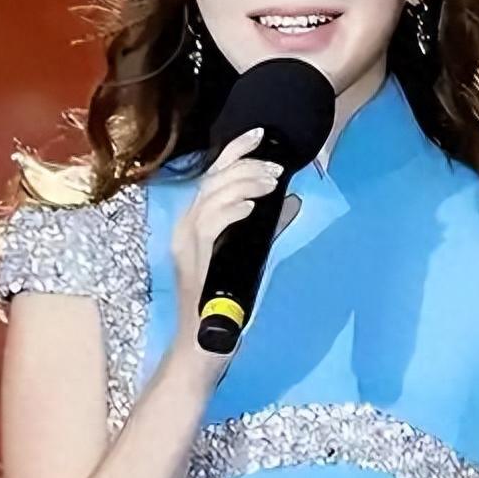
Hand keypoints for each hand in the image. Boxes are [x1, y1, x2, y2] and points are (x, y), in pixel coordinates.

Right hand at [168, 125, 281, 382]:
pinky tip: (252, 207)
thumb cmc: (227, 302)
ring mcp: (186, 243)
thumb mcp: (253, 254)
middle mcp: (185, 226)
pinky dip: (231, 211)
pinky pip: (208, 224)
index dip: (235, 150)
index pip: (213, 175)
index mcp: (196, 221)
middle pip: (212, 179)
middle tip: (277, 168)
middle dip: (247, 165)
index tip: (260, 135)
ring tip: (271, 182)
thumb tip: (293, 200)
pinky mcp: (193, 260)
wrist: (205, 343)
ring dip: (244, 183)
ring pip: (211, 196)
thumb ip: (269, 227)